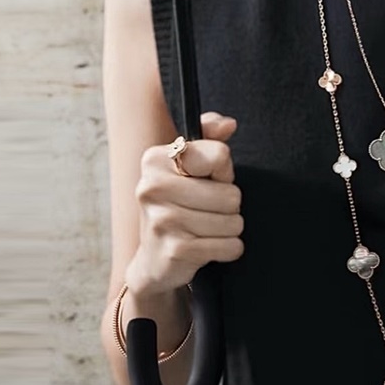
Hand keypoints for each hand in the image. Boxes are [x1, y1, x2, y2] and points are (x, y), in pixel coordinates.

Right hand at [125, 112, 244, 296]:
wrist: (155, 259)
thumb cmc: (179, 204)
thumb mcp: (191, 166)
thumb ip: (210, 138)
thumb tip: (229, 124)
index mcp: (155, 159)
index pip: (220, 156)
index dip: (223, 172)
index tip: (206, 180)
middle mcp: (152, 186)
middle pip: (231, 194)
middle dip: (229, 205)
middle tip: (208, 210)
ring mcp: (162, 220)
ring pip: (232, 221)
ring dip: (229, 228)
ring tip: (208, 228)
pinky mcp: (175, 250)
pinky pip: (229, 246)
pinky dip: (228, 249)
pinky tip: (209, 246)